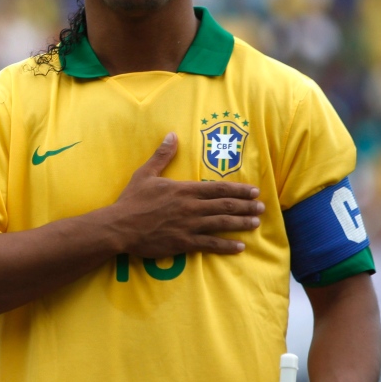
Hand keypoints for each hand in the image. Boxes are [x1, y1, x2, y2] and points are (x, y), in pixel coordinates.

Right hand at [109, 133, 262, 257]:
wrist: (119, 227)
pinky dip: (227, 245)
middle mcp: (191, 207)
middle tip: (262, 207)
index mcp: (184, 190)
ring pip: (222, 224)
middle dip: (246, 206)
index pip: (218, 188)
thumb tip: (172, 135)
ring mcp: (189, 225)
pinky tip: (239, 246)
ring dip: (241, 223)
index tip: (254, 191)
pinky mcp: (184, 242)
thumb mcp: (145, 174)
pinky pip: (210, 244)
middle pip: (225, 205)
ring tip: (255, 223)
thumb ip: (162, 156)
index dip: (239, 189)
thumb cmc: (131, 201)